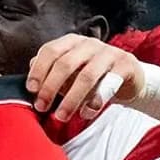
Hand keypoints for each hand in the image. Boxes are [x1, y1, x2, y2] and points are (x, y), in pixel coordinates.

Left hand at [25, 34, 147, 122]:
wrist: (130, 78)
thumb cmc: (93, 76)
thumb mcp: (70, 73)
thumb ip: (50, 73)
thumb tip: (30, 77)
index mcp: (72, 42)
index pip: (50, 51)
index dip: (38, 70)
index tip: (31, 90)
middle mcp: (89, 44)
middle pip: (65, 63)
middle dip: (50, 88)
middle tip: (42, 107)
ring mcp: (109, 53)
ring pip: (86, 76)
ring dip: (71, 99)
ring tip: (61, 116)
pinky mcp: (126, 65)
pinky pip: (108, 84)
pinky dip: (95, 101)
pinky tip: (86, 113)